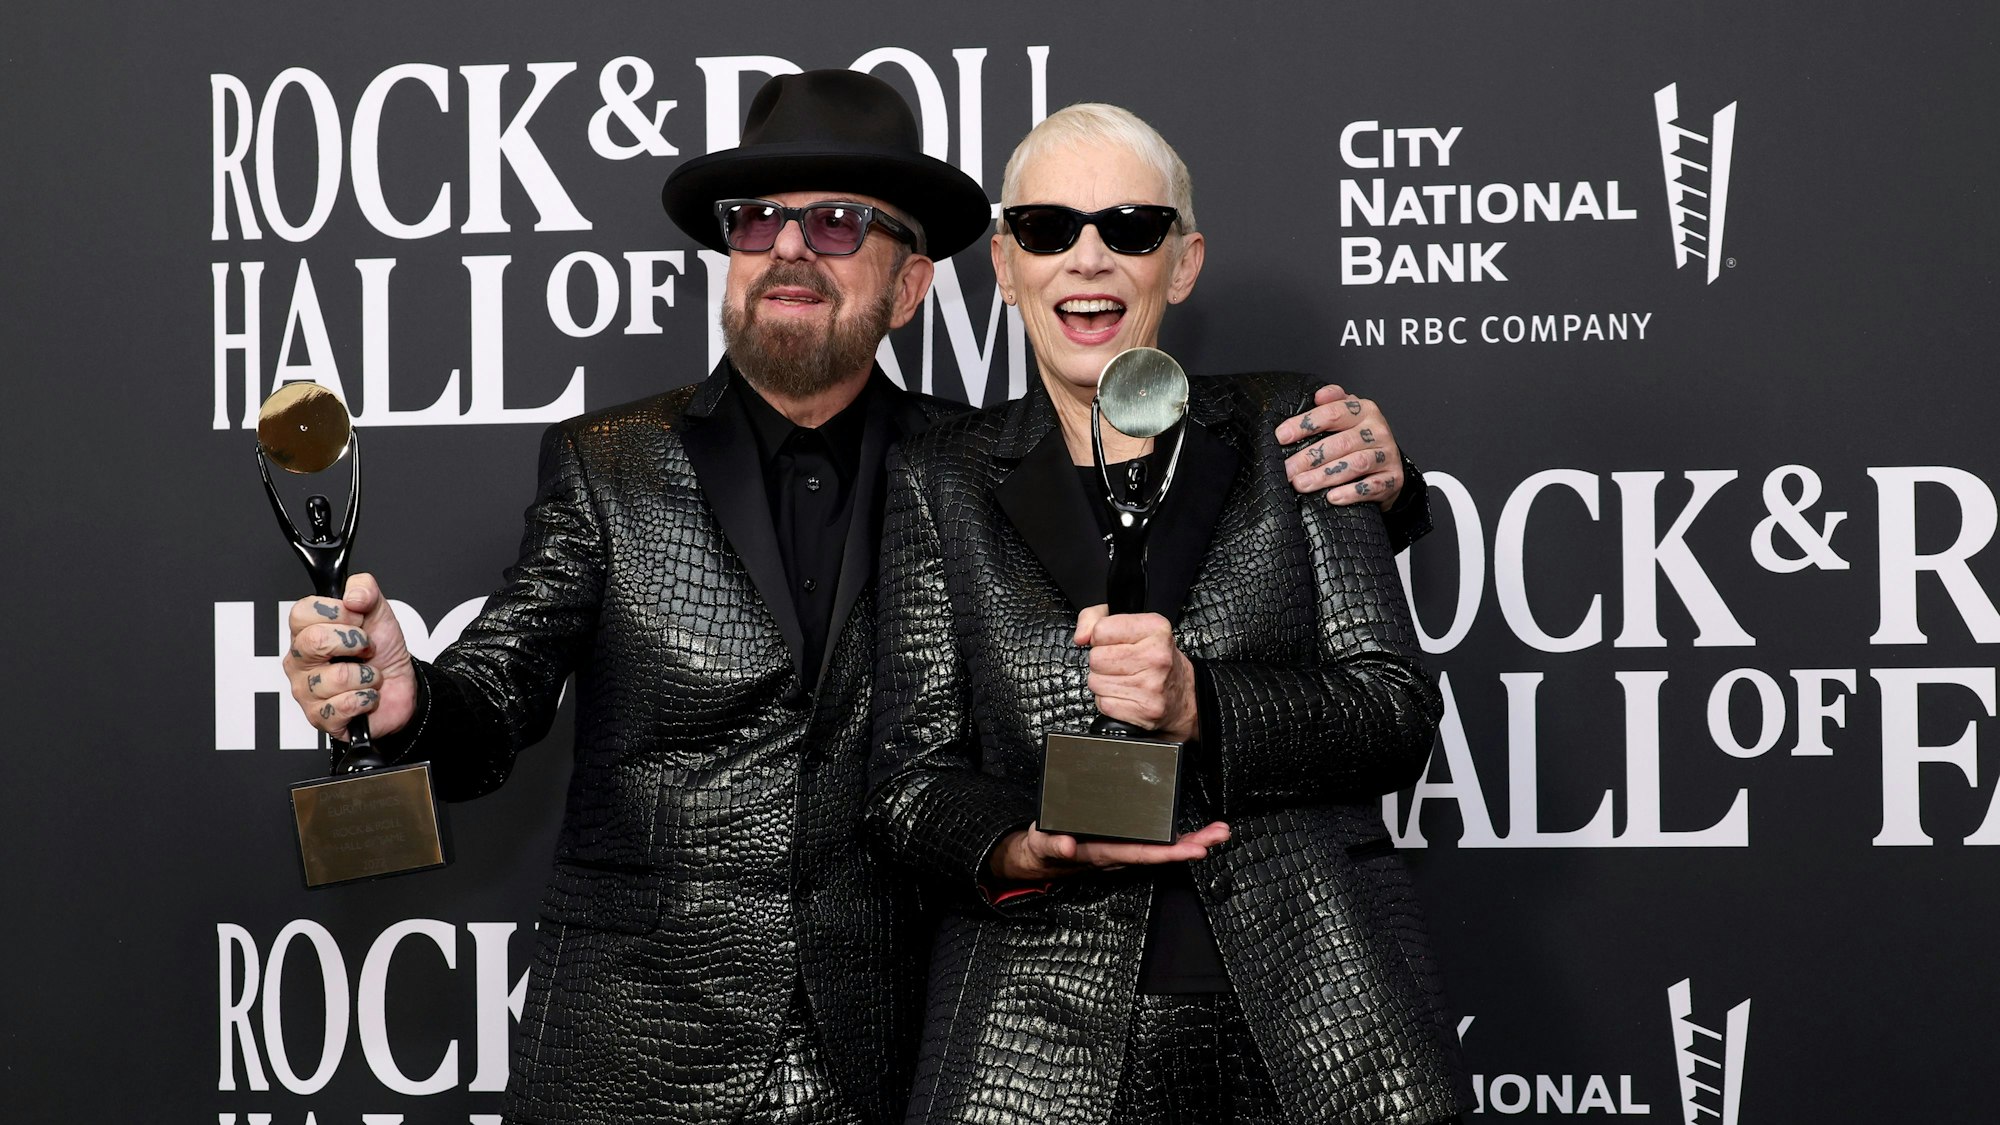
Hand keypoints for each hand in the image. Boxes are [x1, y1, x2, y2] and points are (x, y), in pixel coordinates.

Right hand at [283, 573, 416, 738]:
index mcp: (305, 631)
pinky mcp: (319, 718)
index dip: (338, 612)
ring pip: (336, 677)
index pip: (301, 612)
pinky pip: (344, 706)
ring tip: (369, 675)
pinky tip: (366, 696)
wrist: (401, 686)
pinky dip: (367, 698)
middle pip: (315, 641)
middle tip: (367, 648)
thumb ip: (365, 589)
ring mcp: (305, 691)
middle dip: (356, 642)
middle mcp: (299, 661)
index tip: (357, 619)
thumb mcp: (379, 610)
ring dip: (367, 675)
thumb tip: (352, 596)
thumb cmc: (381, 651)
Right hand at [987, 820, 1231, 882]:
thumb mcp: (1042, 845)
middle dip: (1193, 844)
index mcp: (1104, 853)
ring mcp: (1123, 848)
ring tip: (1218, 832)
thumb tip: (1069, 846)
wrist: (1041, 856)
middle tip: (1220, 834)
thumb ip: (1053, 845)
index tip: (1195, 848)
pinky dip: (1177, 837)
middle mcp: (1119, 853)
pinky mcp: (1123, 840)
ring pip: (1162, 846)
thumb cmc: (1045, 849)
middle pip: (1161, 851)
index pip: (1142, 853)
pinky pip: (1154, 840)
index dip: (1170, 851)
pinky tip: (1196, 833)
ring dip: (1191, 839)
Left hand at [1074, 606, 1198, 741]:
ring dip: (1104, 681)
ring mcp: (1151, 685)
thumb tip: (1081, 636)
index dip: (1100, 637)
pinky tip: (1126, 694)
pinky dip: (1109, 700)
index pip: (1101, 629)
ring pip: (1096, 682)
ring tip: (1124, 678)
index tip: (1112, 641)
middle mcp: (1156, 656)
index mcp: (1155, 629)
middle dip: (1102, 660)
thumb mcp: (1134, 626)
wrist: (1183, 694)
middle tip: (1120, 662)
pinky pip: (1103, 703)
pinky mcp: (1144, 710)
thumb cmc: (1156, 659)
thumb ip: (1097, 618)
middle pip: (1096, 658)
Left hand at [1274, 384, 1405, 507]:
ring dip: (1325, 476)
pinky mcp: (1393, 478)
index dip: (1305, 424)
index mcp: (1364, 410)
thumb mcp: (1347, 415)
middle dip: (1310, 457)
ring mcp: (1388, 455)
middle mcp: (1378, 430)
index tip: (1281, 436)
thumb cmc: (1359, 438)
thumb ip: (1332, 402)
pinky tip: (1332, 497)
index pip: (1332, 413)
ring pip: (1356, 464)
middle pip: (1341, 442)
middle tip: (1288, 470)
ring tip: (1301, 484)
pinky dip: (1351, 493)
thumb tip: (1318, 395)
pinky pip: (1372, 487)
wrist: (1389, 464)